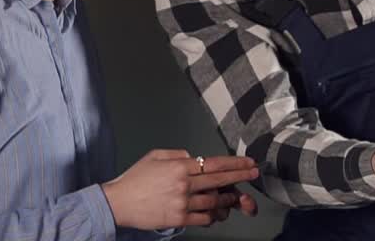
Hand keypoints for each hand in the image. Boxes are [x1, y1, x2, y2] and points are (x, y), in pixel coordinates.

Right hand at [101, 150, 260, 229]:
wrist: (119, 202)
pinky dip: (214, 215)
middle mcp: (184, 184)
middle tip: (255, 173)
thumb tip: (194, 158)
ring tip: (236, 196)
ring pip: (215, 202)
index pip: (214, 164)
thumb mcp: (155, 156)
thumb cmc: (135, 178)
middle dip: (241, 177)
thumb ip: (177, 154)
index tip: (248, 163)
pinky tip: (217, 212)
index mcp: (179, 166)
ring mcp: (183, 203)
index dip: (235, 164)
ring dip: (228, 199)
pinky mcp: (179, 220)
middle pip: (220, 181)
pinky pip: (205, 218)